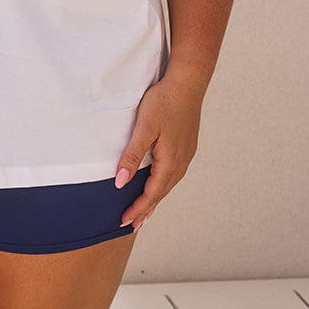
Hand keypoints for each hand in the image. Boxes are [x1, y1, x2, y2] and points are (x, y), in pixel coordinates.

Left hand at [114, 73, 204, 230]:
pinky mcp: (186, 146)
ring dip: (155, 198)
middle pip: (161, 193)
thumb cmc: (163, 102)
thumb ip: (132, 155)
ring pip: (168, 184)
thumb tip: (120, 182)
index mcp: (170, 161)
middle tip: (132, 226)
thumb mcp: (143, 128)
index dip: (137, 210)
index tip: (124, 223)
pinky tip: (158, 183)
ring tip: (143, 211)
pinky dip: (162, 184)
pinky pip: (173, 173)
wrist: (187, 83)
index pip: (151, 194)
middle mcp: (181, 162)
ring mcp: (186, 154)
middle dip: (145, 210)